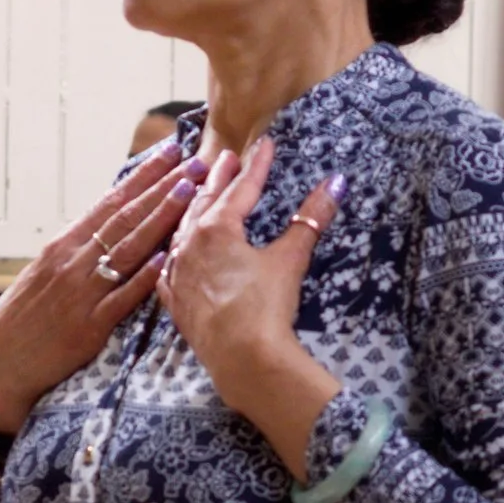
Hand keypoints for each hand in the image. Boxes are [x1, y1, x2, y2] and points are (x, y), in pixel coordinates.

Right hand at [0, 144, 198, 434]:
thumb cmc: (23, 319)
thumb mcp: (44, 274)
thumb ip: (78, 251)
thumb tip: (111, 227)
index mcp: (62, 246)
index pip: (110, 202)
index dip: (143, 175)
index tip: (170, 150)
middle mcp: (72, 262)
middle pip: (125, 217)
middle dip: (163, 187)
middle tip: (196, 160)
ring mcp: (81, 293)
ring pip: (128, 248)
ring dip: (162, 217)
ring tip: (191, 191)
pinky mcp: (89, 326)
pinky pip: (122, 297)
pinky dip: (144, 276)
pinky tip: (166, 257)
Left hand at [158, 137, 340, 411]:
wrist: (241, 358)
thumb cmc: (265, 306)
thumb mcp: (290, 258)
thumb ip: (310, 219)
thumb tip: (335, 182)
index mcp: (216, 229)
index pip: (241, 188)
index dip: (256, 166)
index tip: (265, 144)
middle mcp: (188, 246)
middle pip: (204, 203)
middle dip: (217, 179)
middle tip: (224, 158)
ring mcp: (177, 275)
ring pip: (180, 232)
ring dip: (191, 211)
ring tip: (198, 196)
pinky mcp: (175, 302)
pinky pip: (168, 269)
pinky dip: (173, 254)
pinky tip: (173, 252)